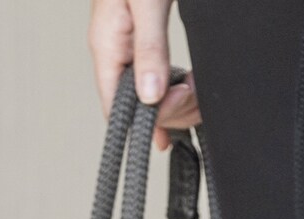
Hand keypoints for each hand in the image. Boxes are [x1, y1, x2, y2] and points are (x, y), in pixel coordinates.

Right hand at [88, 0, 200, 150]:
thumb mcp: (147, 4)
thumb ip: (149, 49)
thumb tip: (149, 95)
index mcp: (107, 46)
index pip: (116, 107)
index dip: (145, 122)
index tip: (176, 109)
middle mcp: (115, 52)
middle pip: (136, 107)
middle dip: (170, 109)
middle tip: (193, 95)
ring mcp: (128, 48)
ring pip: (149, 95)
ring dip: (177, 100)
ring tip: (197, 88)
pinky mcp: (144, 39)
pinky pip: (156, 77)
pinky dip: (173, 89)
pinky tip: (184, 98)